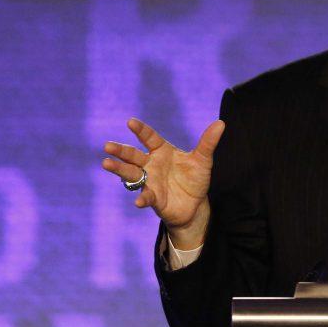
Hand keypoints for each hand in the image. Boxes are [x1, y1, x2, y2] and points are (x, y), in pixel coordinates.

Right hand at [101, 118, 225, 248]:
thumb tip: (221, 123)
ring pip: (131, 173)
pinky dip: (142, 198)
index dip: (140, 130)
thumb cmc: (195, 178)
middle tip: (107, 145)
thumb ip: (208, 142)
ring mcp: (150, 181)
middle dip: (120, 150)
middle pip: (133, 155)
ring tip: (106, 164)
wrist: (195, 204)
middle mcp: (151, 164)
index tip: (130, 122)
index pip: (149, 137)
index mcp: (162, 151)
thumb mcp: (203, 160)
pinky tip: (138, 201)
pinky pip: (145, 196)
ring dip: (119, 169)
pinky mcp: (153, 198)